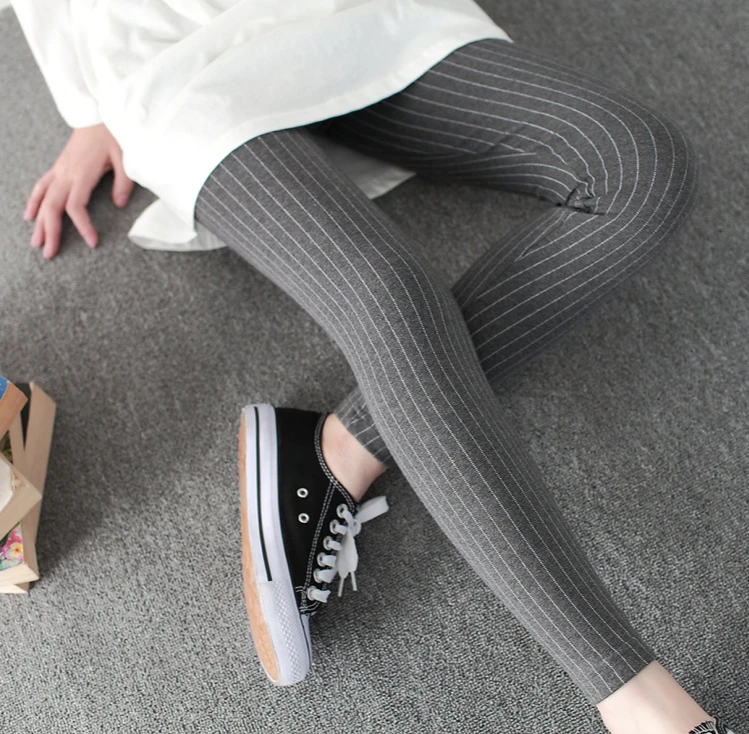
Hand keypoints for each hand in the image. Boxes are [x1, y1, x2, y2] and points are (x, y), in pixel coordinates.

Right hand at [23, 123, 133, 259]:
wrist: (98, 115)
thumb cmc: (112, 135)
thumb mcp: (125, 158)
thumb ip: (124, 182)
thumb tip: (120, 205)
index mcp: (82, 174)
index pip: (76, 206)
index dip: (82, 225)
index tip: (92, 242)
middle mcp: (66, 174)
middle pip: (53, 207)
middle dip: (50, 231)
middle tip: (49, 254)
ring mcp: (59, 171)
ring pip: (43, 199)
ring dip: (39, 222)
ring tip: (37, 243)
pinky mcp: (58, 168)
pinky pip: (41, 186)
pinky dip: (34, 202)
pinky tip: (29, 216)